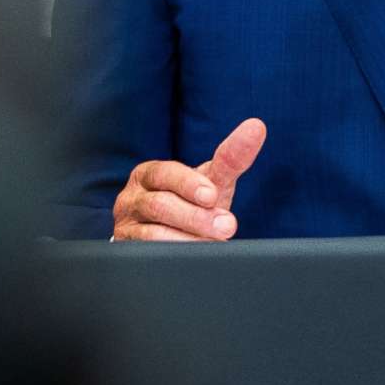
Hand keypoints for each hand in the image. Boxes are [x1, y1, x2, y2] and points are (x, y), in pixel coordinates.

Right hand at [110, 119, 266, 240]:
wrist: (168, 234)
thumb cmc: (190, 202)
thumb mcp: (209, 182)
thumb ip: (230, 159)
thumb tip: (256, 127)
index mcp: (151, 174)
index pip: (166, 174)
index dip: (188, 184)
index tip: (212, 195)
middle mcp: (134, 196)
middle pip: (160, 205)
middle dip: (196, 217)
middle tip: (227, 225)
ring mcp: (128, 224)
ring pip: (153, 232)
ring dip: (188, 238)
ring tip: (215, 243)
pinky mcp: (128, 249)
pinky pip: (148, 253)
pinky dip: (173, 254)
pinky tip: (193, 257)